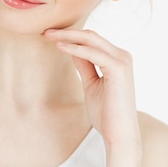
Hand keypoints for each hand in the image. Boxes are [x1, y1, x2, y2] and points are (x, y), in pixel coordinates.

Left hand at [43, 28, 140, 145]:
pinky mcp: (118, 68)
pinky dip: (75, 48)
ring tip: (48, 35)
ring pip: (91, 39)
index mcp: (117, 59)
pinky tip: (60, 47)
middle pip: (91, 36)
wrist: (119, 135)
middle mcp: (122, 56)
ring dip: (68, 36)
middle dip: (67, 32)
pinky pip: (93, 53)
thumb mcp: (91, 83)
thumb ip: (85, 65)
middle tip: (45, 31)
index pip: (92, 40)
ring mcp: (122, 60)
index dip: (71, 36)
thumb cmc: (106, 114)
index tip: (50, 36)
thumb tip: (72, 48)